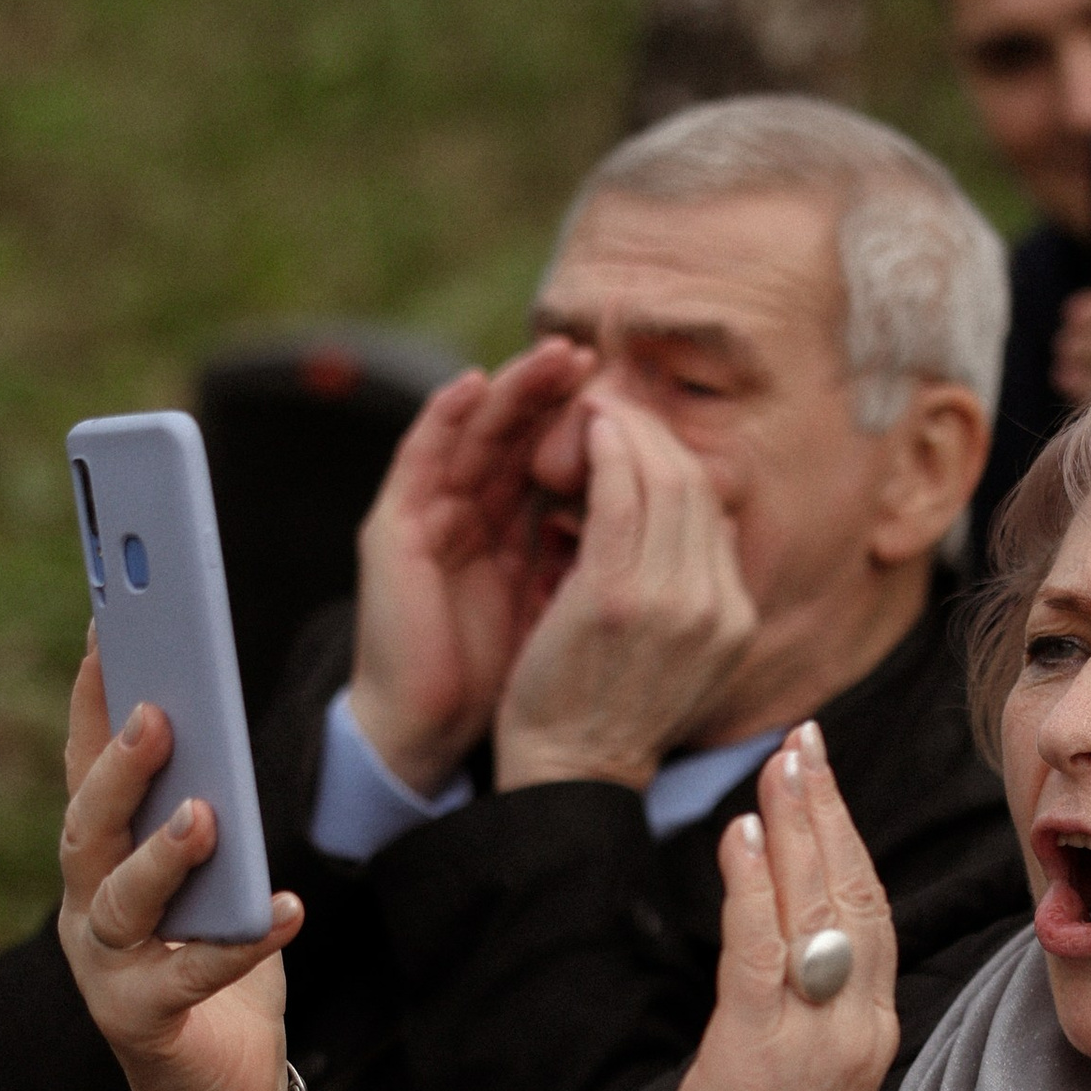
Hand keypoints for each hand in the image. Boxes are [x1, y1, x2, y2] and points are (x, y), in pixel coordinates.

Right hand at [57, 642, 300, 1090]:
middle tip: (156, 714)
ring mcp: (105, 969)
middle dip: (117, 769)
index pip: (83, 769)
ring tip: (206, 816)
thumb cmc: (213, 968)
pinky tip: (287, 908)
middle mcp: (86, 909)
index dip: (88, 700)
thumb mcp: (212, 878)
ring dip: (161, 855)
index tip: (107, 627)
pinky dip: (242, 943)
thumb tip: (220, 738)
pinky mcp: (144, 1023)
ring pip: (120, 901)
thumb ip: (207, 817)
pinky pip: (193, 976)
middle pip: (87, 827)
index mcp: (97, 861)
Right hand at [345, 339, 594, 796]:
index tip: (637, 395)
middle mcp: (476, 512)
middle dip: (555, 391)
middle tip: (593, 354)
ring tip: (549, 355)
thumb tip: (696, 518)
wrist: (459, 736)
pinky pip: (416, 457)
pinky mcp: (393, 530)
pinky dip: (440, 416)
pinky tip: (472, 385)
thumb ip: (619, 553)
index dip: (593, 423)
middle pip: (518, 431)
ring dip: (508, 388)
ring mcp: (432, 516)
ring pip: (472, 431)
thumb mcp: (589, 603)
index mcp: (520, 526)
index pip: (558, 455)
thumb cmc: (536, 684)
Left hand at [494, 396, 758, 792]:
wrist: (570, 776)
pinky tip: (586, 432)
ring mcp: (672, 600)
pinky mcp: (617, 596)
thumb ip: (689, 594)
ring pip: (664, 479)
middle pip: (697, 485)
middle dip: (655, 433)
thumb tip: (690, 528)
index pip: (716, 511)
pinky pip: (621, 495)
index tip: (640, 437)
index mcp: (735, 618)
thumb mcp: (674, 653)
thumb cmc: (604, 712)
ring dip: (629, 432)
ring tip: (596, 410)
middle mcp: (717, 606)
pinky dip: (606, 452)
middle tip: (614, 406)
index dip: (678, 460)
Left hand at [652, 722, 897, 1090]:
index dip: (848, 834)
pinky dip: (752, 884)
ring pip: (818, 906)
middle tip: (806, 738)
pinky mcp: (760, 1049)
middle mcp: (856, 1021)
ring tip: (784, 760)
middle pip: (855, 890)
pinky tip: (741, 832)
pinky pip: (760, 949)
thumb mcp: (800, 1064)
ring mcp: (813, 1034)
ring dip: (798, 825)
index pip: (869, 908)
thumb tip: (778, 919)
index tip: (823, 771)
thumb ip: (803, 993)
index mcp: (869, 1023)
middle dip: (829, 806)